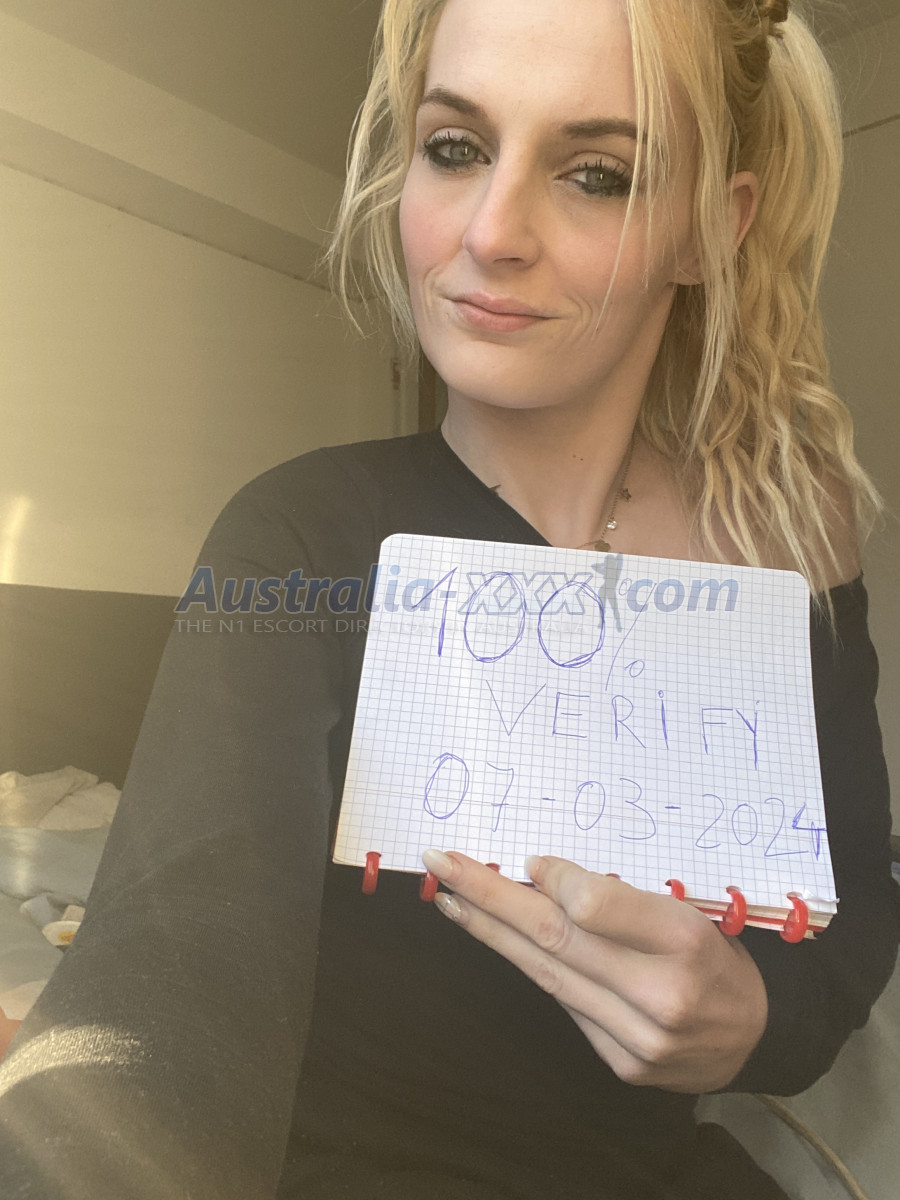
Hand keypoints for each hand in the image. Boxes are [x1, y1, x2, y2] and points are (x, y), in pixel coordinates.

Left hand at [421, 849, 767, 1092]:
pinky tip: (503, 940)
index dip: (550, 881)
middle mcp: (662, 994)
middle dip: (489, 897)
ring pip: (548, 974)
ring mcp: (640, 1038)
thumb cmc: (714, 951)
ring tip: (450, 900)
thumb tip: (539, 874)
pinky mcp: (624, 1064)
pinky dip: (533, 967)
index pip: (596, 906)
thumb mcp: (685, 905)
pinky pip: (567, 1004)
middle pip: (556, 938)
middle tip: (441, 864)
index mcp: (685, 940)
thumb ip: (616, 896)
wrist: (755, 1031)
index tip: (521, 860)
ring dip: (492, 932)